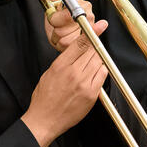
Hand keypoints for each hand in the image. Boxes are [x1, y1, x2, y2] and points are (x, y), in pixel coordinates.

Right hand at [21, 32, 107, 146]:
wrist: (44, 120)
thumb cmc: (44, 98)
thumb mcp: (49, 73)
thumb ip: (64, 60)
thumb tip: (77, 50)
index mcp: (60, 66)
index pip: (80, 44)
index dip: (92, 32)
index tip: (100, 25)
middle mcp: (73, 73)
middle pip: (92, 51)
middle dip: (94, 47)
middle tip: (93, 47)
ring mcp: (84, 84)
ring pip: (99, 62)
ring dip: (97, 60)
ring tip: (89, 65)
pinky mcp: (92, 94)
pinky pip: (102, 76)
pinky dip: (101, 71)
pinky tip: (94, 74)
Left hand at [42, 0, 106, 51]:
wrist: (71, 39)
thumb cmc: (61, 21)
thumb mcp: (53, 6)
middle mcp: (85, 7)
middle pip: (63, 16)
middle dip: (55, 21)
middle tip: (55, 21)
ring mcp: (88, 21)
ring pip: (63, 31)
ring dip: (58, 34)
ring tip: (60, 30)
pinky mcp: (88, 35)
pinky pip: (66, 41)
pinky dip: (62, 42)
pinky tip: (65, 37)